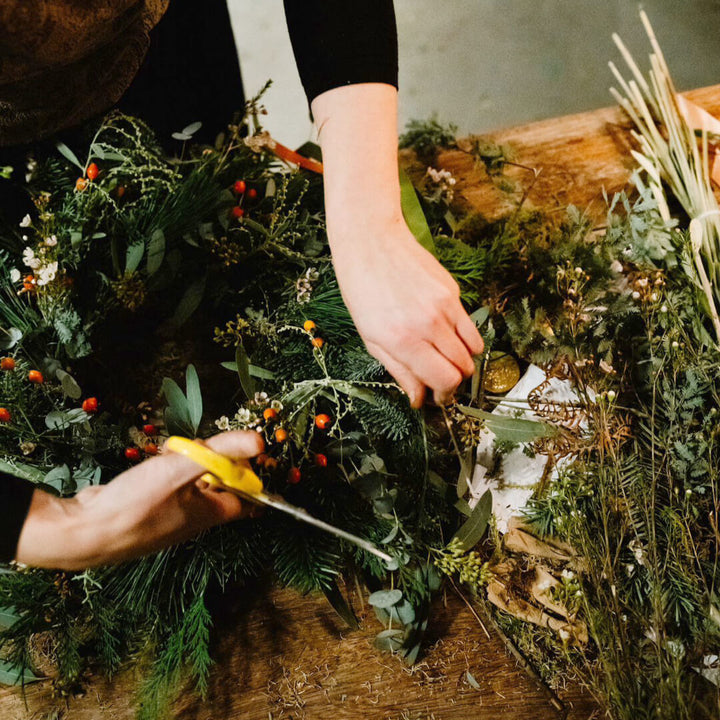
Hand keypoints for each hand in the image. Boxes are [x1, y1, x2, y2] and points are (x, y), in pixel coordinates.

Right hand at [15, 431, 263, 569]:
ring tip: (169, 453)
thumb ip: (220, 453)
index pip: (245, 496)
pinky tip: (150, 462)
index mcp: (210, 514)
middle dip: (209, 460)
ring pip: (189, 483)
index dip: (246, 472)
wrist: (84, 532)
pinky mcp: (147, 512)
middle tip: (195, 447)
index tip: (238, 452)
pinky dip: (163, 471)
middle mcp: (193, 520)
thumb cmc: (136, 504)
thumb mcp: (182, 469)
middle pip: (216, 484)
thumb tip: (259, 441)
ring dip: (184, 463)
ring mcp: (169, 518)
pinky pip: (166, 487)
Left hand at [331, 214, 482, 406]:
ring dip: (462, 362)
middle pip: (463, 369)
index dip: (444, 396)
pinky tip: (445, 336)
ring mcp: (445, 306)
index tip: (437, 398)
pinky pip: (470, 326)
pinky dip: (464, 338)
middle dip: (454, 382)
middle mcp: (429, 325)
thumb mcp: (370, 338)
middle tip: (439, 383)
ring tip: (444, 360)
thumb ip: (399, 370)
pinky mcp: (453, 292)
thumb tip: (418, 398)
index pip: (444, 380)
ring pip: (473, 350)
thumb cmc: (361, 289)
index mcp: (403, 340)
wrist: (370, 242)